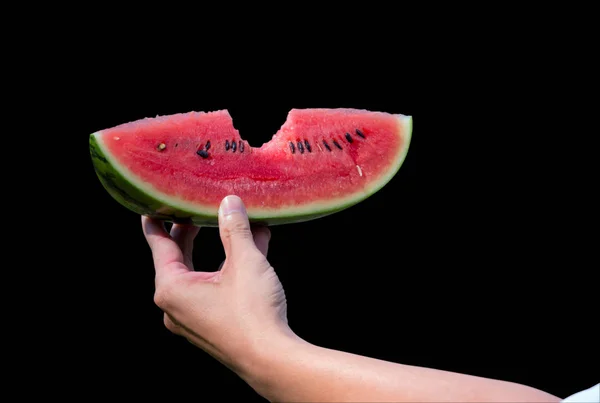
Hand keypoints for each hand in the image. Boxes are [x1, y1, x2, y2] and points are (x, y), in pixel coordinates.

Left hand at [141, 195, 290, 372]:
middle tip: (195, 209)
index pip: (158, 244)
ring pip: (200, 274)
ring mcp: (192, 319)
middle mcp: (175, 306)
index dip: (158, 219)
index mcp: (172, 288)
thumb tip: (229, 203)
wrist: (272, 360)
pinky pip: (213, 289)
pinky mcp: (210, 326)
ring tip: (234, 226)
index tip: (156, 202)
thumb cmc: (253, 313)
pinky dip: (227, 270)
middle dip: (189, 232)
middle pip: (177, 258)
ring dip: (218, 250)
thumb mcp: (245, 261)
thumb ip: (235, 228)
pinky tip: (252, 251)